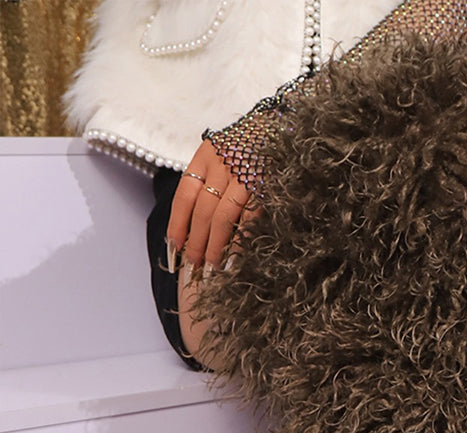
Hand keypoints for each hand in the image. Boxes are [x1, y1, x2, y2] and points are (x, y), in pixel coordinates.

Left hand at [166, 138, 257, 276]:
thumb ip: (212, 179)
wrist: (287, 126)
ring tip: (212, 267)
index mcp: (207, 155)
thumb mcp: (226, 153)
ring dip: (215, 246)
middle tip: (194, 266)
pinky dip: (240, 239)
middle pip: (202, 210)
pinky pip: (248, 218)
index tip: (174, 248)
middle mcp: (223, 164)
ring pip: (221, 217)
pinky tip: (235, 257)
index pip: (185, 195)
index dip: (178, 224)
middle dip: (196, 242)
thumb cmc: (256, 144)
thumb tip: (197, 222)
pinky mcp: (267, 186)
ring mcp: (245, 175)